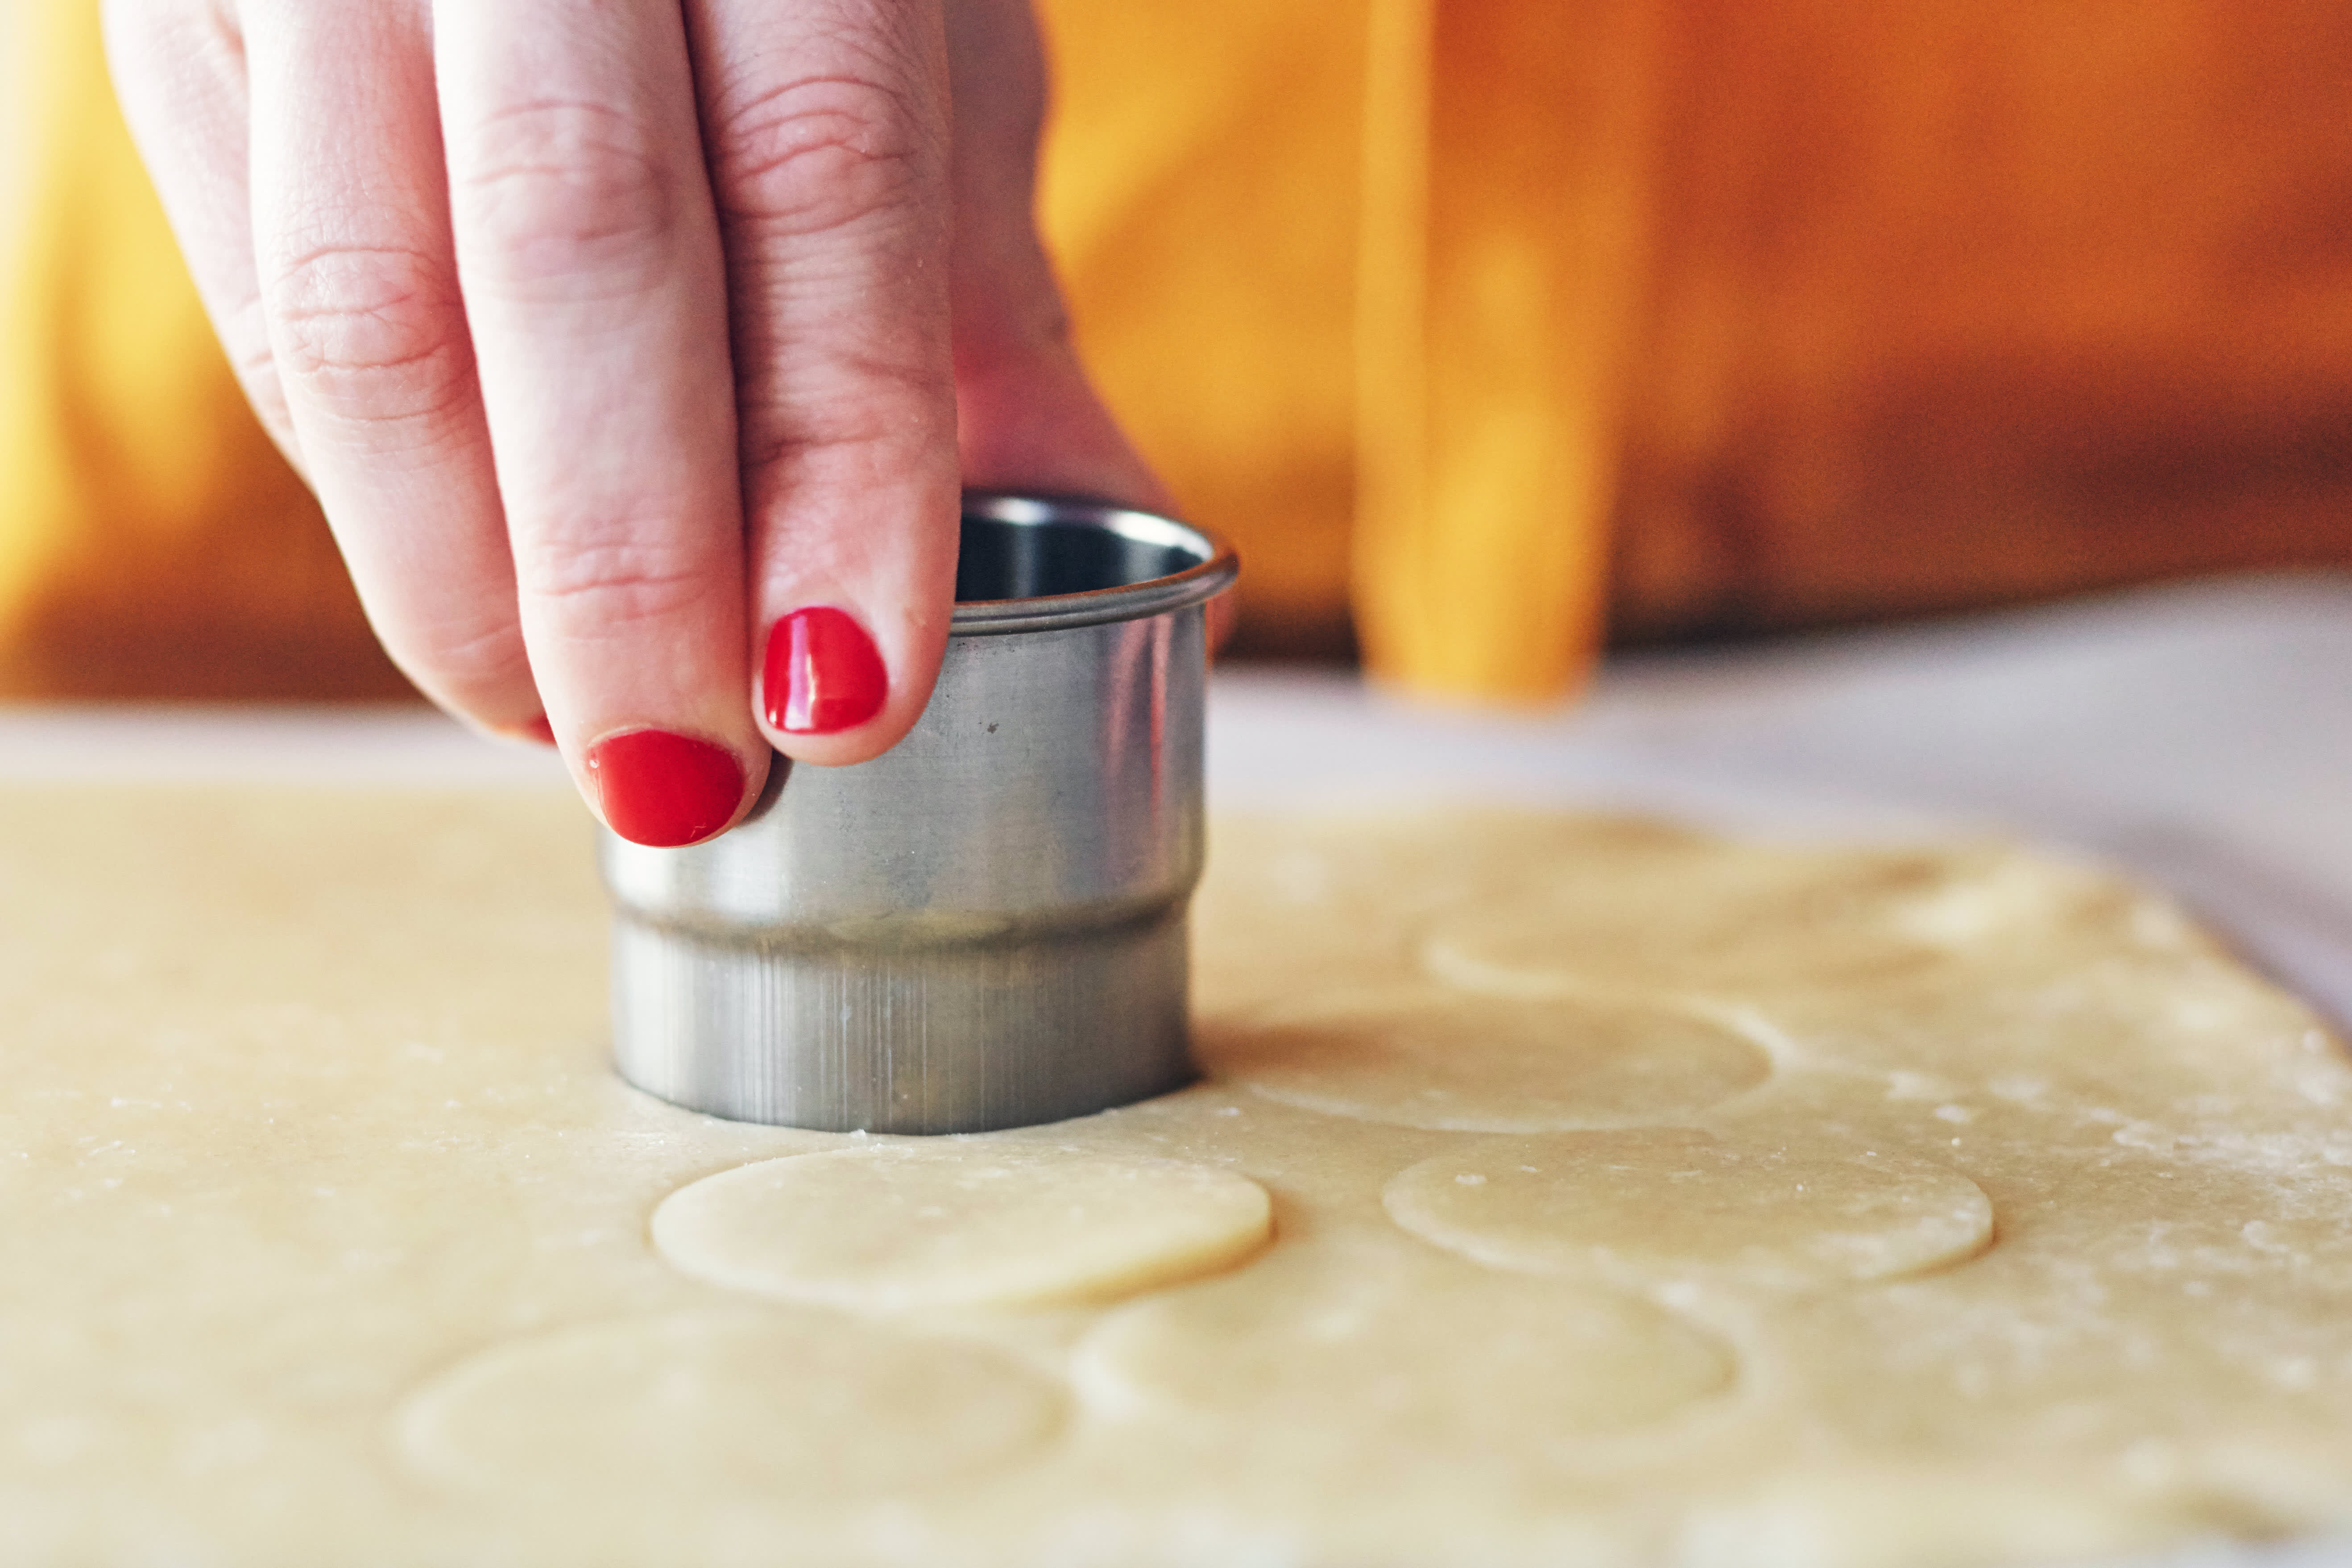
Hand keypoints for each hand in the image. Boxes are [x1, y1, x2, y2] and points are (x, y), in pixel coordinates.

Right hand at [106, 0, 1166, 844]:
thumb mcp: (923, 80)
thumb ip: (992, 328)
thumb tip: (1164, 584)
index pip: (817, 191)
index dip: (836, 474)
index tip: (842, 702)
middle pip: (572, 254)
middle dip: (631, 572)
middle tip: (689, 776)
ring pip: (365, 314)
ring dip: (473, 583)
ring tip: (579, 728)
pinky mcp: (179, 34)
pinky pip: (263, 318)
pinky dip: (375, 502)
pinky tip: (476, 592)